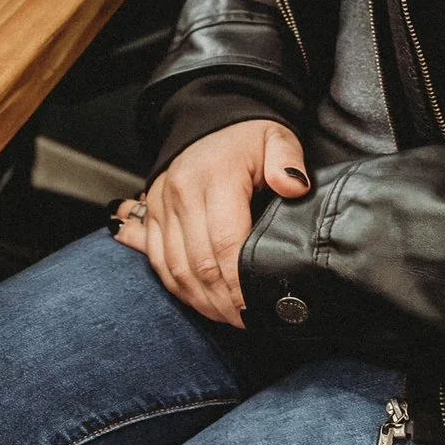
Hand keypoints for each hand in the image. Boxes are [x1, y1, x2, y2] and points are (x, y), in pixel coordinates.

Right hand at [113, 120, 308, 327]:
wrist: (205, 121)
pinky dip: (178, 287)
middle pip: (199, 263)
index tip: (257, 308)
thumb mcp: (276, 138)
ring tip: (227, 319)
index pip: (225, 243)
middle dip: (224, 301)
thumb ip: (287, 160)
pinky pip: (158, 260)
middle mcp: (181, 193)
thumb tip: (293, 186)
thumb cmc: (245, 138)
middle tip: (248, 323)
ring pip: (175, 268)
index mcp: (214, 177)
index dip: (240, 283)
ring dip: (200, 300)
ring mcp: (162, 205)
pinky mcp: (151, 213)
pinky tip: (200, 302)